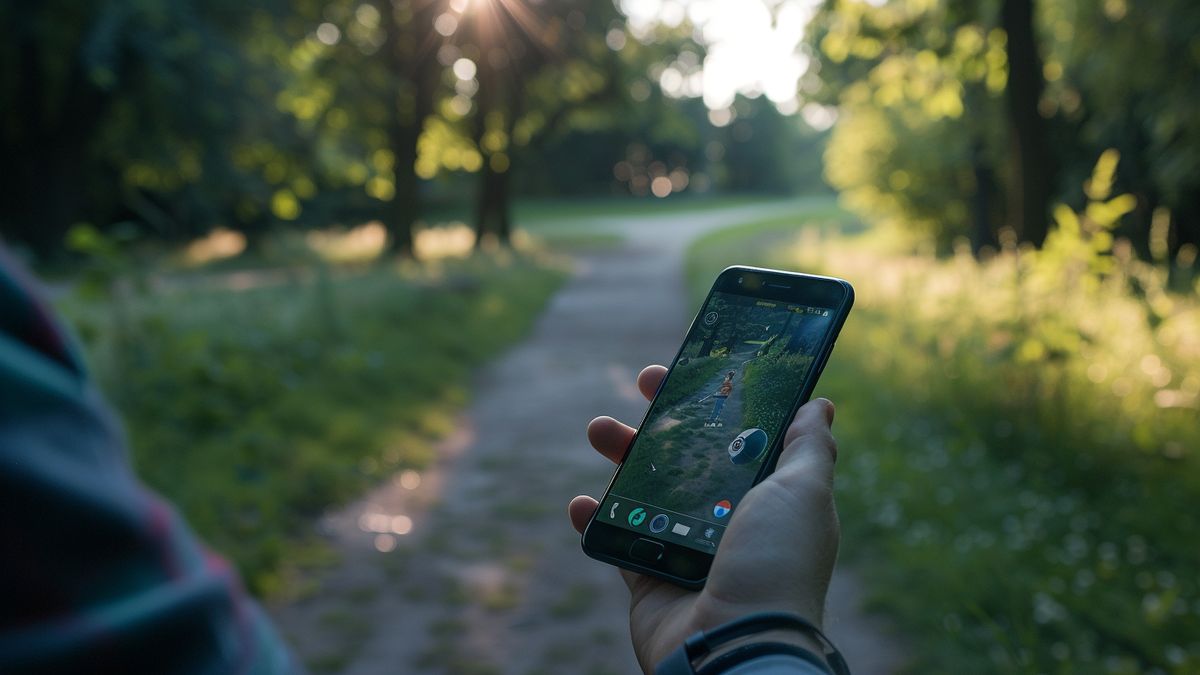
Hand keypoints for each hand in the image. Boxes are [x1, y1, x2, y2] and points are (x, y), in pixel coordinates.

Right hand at [568, 365, 840, 671]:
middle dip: (663, 418)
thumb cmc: (776, 566)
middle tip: (641, 384)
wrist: (736, 648)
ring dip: (621, 456)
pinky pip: (617, 540)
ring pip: (647, 490)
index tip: (694, 370)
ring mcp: (687, 549)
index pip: (741, 436)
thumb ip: (807, 449)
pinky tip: (582, 503)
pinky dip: (595, 520)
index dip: (719, 402)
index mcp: (769, 498)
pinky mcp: (651, 580)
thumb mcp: (804, 494)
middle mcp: (729, 520)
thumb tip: (818, 405)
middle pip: (689, 455)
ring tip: (598, 430)